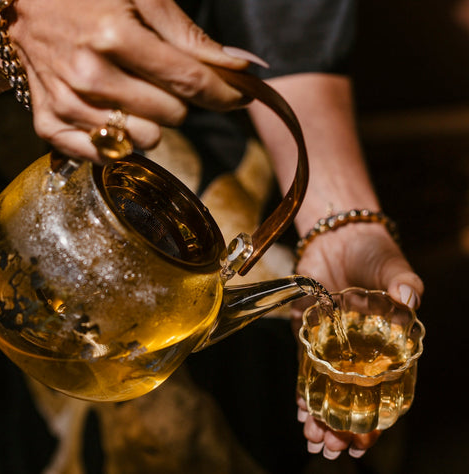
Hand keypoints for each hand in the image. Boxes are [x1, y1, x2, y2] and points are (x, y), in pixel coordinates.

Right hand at [7, 0, 250, 161]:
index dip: (224, 94)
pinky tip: (113, 114)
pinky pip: (107, 155)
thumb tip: (240, 66)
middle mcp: (90, 76)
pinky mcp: (52, 125)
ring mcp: (69, 105)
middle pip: (173, 117)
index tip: (240, 97)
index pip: (190, 82)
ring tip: (132, 92)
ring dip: (151, 121)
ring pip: (146, 140)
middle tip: (159, 77)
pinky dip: (119, 140)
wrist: (19, 8)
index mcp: (115, 36)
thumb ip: (190, 36)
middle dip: (178, 99)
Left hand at [292, 222, 423, 458]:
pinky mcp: (307, 329)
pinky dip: (301, 386)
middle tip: (329, 448)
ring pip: (324, 385)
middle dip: (339, 424)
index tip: (363, 444)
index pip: (383, 389)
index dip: (374, 419)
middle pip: (349, 395)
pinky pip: (303, 362)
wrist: (340, 237)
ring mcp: (331, 342)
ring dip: (318, 413)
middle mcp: (357, 349)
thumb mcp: (393, 266)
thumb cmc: (373, 253)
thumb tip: (410, 296)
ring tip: (312, 437)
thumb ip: (404, 281)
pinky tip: (300, 408)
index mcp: (385, 343)